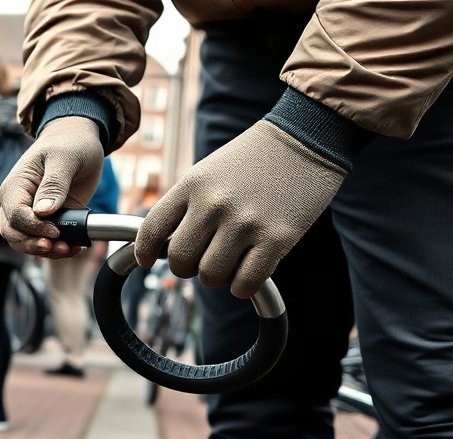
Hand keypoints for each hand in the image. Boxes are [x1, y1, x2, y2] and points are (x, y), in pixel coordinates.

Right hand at [0, 116, 103, 258]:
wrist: (78, 140)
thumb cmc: (69, 142)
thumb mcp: (64, 158)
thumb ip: (54, 184)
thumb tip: (43, 212)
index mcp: (15, 187)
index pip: (15, 215)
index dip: (34, 228)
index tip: (56, 230)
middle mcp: (17, 203)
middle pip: (14, 235)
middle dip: (35, 245)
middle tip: (59, 246)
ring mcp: (31, 214)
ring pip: (26, 243)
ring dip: (46, 251)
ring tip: (69, 249)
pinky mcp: (47, 221)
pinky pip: (44, 242)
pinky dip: (57, 249)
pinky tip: (74, 246)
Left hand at [136, 120, 345, 298]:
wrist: (307, 137)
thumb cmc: (254, 158)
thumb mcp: (208, 171)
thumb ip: (185, 205)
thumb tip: (162, 247)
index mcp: (192, 185)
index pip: (151, 230)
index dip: (144, 253)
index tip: (148, 260)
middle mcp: (214, 204)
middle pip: (179, 261)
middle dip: (187, 267)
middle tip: (202, 258)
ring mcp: (245, 223)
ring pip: (211, 276)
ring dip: (217, 276)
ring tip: (230, 259)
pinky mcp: (277, 239)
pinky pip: (245, 284)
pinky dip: (243, 286)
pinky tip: (249, 271)